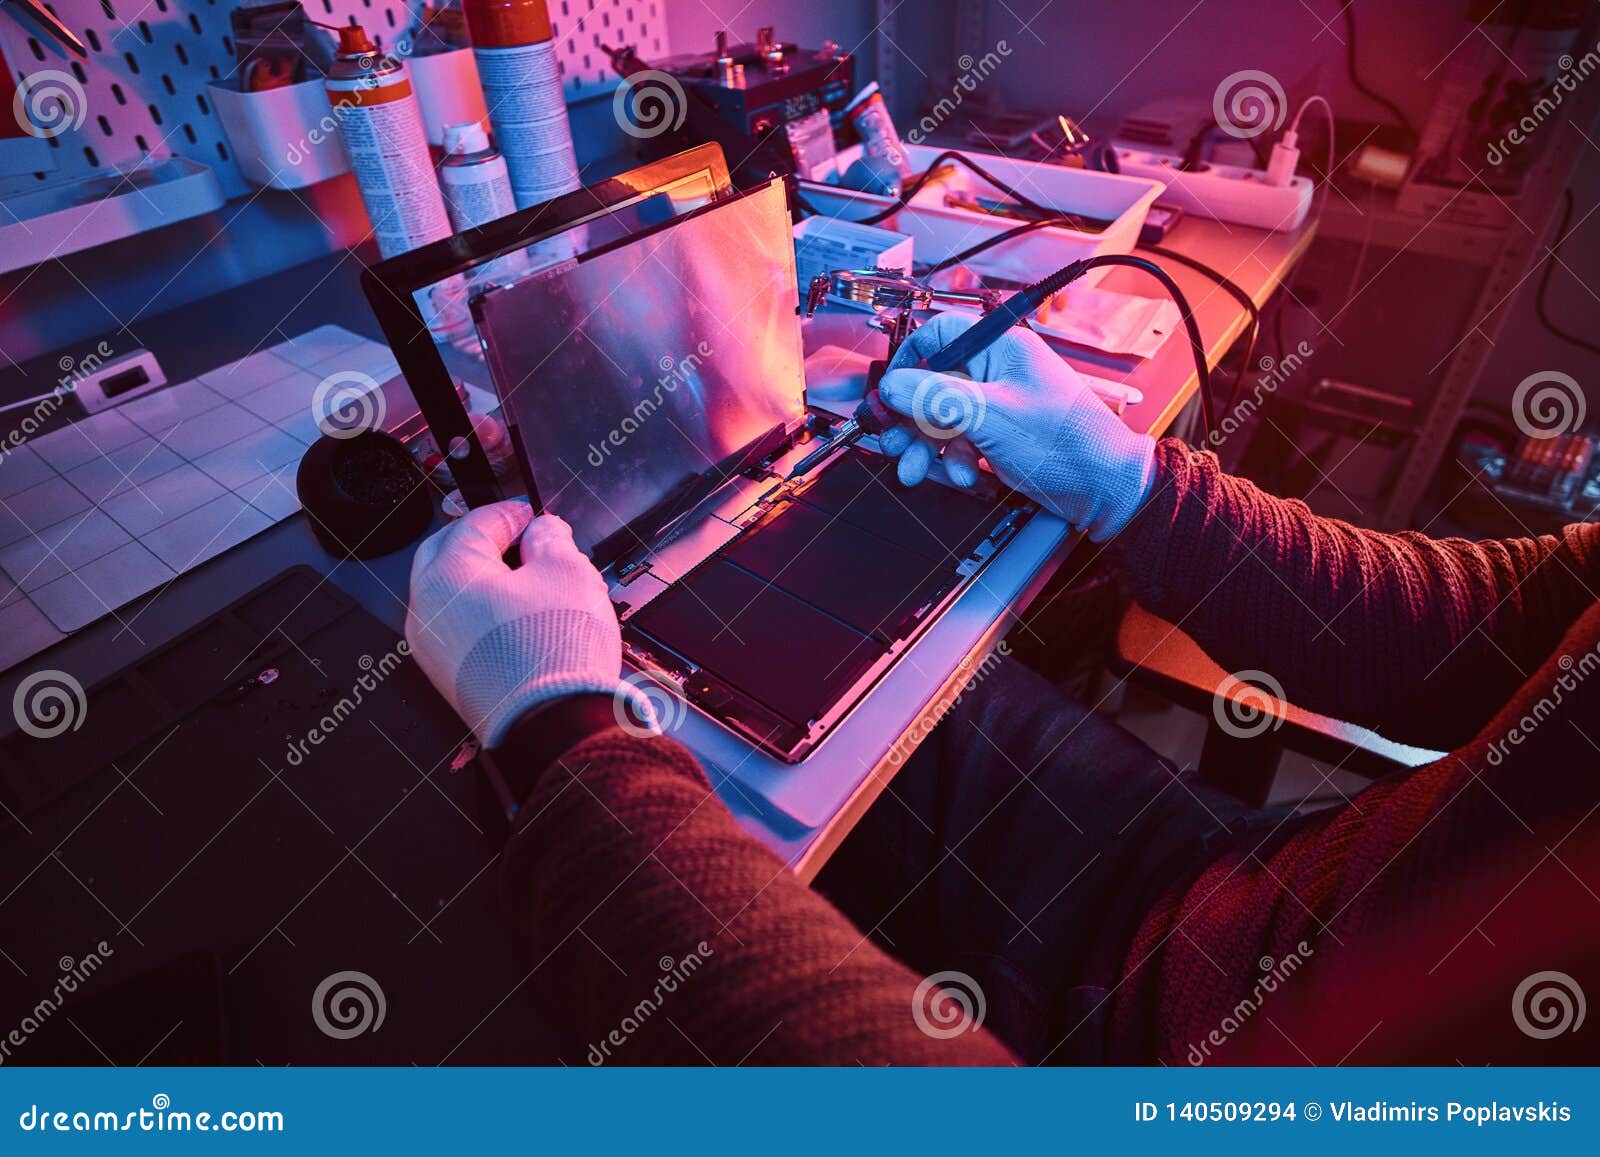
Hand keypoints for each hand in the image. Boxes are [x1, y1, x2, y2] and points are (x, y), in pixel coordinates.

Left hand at [405, 502, 649, 745]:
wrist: (554, 726)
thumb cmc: (555, 653)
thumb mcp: (568, 573)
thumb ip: (551, 540)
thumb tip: (543, 532)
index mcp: (446, 574)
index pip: (475, 523)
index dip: (511, 513)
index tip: (533, 515)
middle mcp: (427, 609)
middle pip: (448, 554)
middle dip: (484, 541)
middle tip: (522, 540)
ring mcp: (433, 647)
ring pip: (451, 594)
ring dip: (482, 578)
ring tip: (527, 581)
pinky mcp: (448, 677)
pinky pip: (458, 629)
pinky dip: (482, 614)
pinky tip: (518, 618)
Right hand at [876, 312, 1156, 541]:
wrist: (1107, 490)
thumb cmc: (1068, 444)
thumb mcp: (993, 417)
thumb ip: (938, 399)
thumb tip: (892, 385)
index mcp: (1001, 349)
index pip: (940, 334)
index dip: (909, 360)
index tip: (889, 391)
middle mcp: (997, 372)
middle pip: (933, 383)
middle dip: (910, 417)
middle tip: (892, 441)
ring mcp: (997, 405)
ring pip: (942, 417)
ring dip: (926, 445)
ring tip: (915, 469)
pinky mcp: (999, 437)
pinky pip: (960, 442)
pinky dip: (954, 461)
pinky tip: (964, 476)